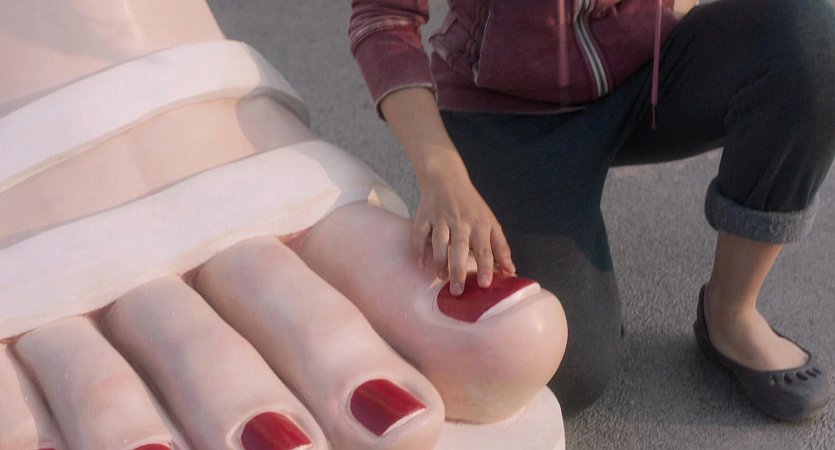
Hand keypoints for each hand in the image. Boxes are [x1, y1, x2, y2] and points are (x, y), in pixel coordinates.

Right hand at [412, 166, 515, 295]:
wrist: (446, 178)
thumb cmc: (471, 206)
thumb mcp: (490, 222)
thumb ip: (500, 247)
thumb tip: (511, 271)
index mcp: (479, 224)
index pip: (484, 249)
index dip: (485, 267)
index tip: (485, 284)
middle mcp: (460, 221)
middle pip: (460, 248)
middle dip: (458, 270)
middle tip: (458, 291)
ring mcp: (440, 218)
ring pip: (439, 242)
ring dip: (439, 262)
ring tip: (441, 278)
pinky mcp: (424, 217)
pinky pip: (419, 235)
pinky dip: (419, 250)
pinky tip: (421, 264)